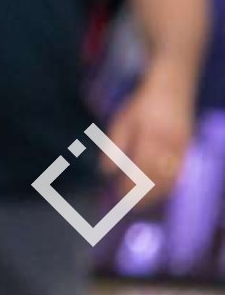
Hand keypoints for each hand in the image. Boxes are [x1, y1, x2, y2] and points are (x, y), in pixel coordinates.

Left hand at [104, 74, 194, 199]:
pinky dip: (170, 186)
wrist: (172, 89)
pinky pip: (180, 174)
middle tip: (129, 206)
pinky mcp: (189, 150)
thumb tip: (106, 172)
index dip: (130, 187)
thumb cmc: (142, 105)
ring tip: (142, 203)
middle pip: (156, 179)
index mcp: (149, 137)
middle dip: (143, 195)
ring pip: (171, 180)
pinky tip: (159, 192)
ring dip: (157, 194)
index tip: (118, 197)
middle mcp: (169, 146)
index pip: (139, 170)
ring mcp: (182, 149)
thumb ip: (114, 147)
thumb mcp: (121, 121)